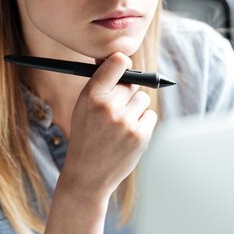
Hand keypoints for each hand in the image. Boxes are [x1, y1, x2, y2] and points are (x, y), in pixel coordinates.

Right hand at [59, 52, 157, 201]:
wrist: (87, 175)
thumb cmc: (86, 136)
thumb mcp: (83, 107)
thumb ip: (101, 84)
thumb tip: (122, 59)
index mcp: (91, 96)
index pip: (117, 63)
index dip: (122, 62)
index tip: (123, 64)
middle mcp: (108, 107)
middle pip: (132, 83)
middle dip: (126, 94)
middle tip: (114, 111)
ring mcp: (125, 122)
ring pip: (143, 99)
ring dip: (135, 109)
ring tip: (120, 125)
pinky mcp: (140, 135)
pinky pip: (150, 115)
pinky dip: (143, 123)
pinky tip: (128, 134)